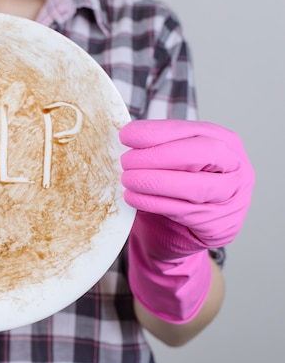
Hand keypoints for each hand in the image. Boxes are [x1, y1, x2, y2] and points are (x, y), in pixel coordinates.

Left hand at [120, 119, 253, 252]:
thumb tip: (128, 136)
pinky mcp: (220, 225)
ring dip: (154, 181)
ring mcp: (232, 198)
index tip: (126, 135)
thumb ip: (159, 147)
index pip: (191, 130)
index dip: (156, 132)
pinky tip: (133, 197)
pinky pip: (183, 211)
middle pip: (201, 154)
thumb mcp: (173, 162)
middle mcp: (236, 168)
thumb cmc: (177, 190)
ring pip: (195, 186)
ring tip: (127, 179)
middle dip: (158, 155)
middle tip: (126, 161)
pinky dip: (153, 203)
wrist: (183, 232)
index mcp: (225, 142)